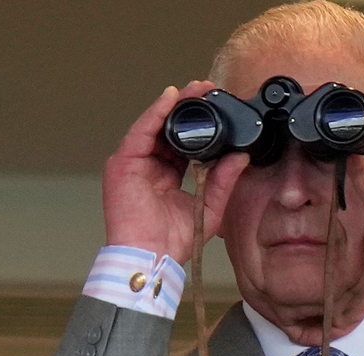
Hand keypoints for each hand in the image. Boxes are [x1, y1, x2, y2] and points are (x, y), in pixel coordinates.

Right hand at [103, 82, 249, 261]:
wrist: (151, 257)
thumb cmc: (171, 242)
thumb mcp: (208, 207)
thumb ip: (223, 181)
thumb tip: (240, 156)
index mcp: (164, 177)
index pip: (181, 143)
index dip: (199, 125)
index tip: (217, 108)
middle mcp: (147, 167)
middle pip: (167, 129)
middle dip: (187, 108)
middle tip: (208, 89)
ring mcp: (132, 164)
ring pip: (154, 125)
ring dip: (174, 105)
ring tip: (194, 89)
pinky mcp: (122, 163)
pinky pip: (140, 131)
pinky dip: (155, 113)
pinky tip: (171, 98)